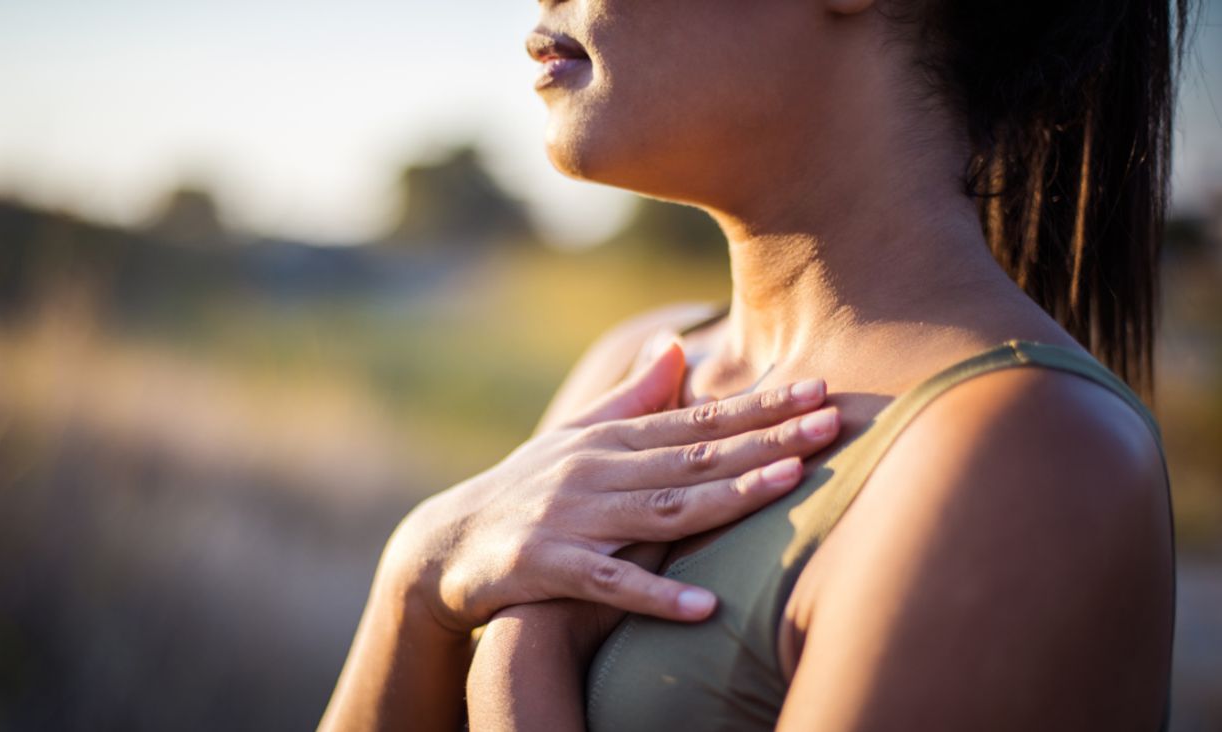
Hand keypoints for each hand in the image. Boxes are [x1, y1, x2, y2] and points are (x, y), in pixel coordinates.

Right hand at [383, 338, 839, 634]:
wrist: (446, 543)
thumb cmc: (526, 488)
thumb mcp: (576, 437)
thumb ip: (631, 398)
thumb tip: (675, 346)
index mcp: (611, 440)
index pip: (698, 421)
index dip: (760, 407)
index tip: (819, 391)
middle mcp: (596, 470)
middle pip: (693, 457)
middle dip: (767, 440)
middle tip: (832, 424)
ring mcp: (571, 517)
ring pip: (661, 509)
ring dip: (727, 497)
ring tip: (788, 485)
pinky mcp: (545, 566)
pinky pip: (608, 584)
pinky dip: (655, 595)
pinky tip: (705, 607)